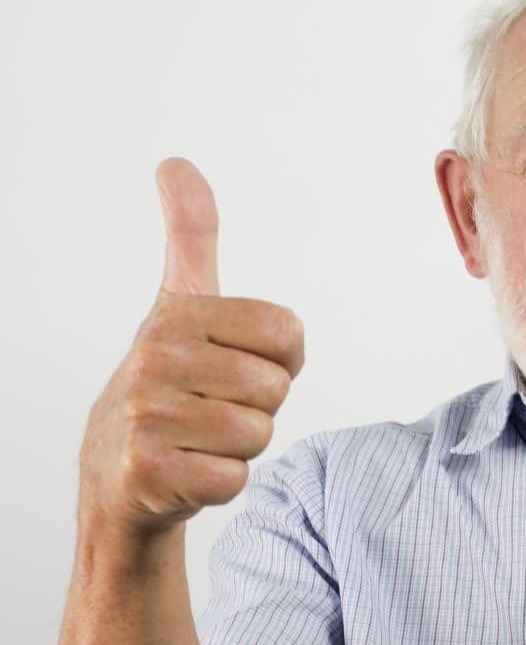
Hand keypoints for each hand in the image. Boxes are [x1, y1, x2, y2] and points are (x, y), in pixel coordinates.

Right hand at [79, 157, 305, 535]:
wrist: (117, 475)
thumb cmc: (166, 385)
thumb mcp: (178, 303)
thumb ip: (190, 235)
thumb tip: (175, 162)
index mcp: (177, 314)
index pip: (288, 335)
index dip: (277, 361)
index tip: (234, 365)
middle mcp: (154, 358)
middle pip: (274, 388)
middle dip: (256, 408)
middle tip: (211, 410)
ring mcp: (144, 416)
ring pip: (257, 434)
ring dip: (239, 447)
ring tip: (199, 439)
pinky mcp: (146, 471)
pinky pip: (233, 478)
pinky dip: (221, 482)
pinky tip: (187, 471)